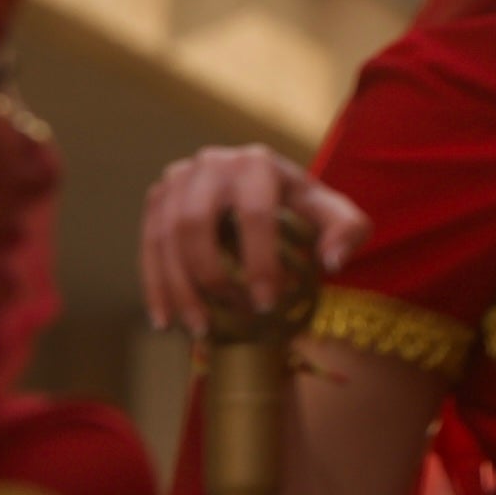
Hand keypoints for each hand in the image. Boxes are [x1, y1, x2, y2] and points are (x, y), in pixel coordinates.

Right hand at [140, 147, 367, 333]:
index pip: (254, 216)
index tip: (265, 304)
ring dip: (178, 289)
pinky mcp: (157, 198)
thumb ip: (347, 231)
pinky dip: (155, 286)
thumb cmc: (301, 207)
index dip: (259, 262)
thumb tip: (332, 261)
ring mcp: (178, 178)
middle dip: (210, 279)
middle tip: (228, 320)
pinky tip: (165, 321)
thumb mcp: (333, 213)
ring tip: (197, 331)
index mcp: (257, 163)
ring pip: (166, 239)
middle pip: (196, 226)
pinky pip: (148, 245)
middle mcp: (212, 164)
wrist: (263, 186)